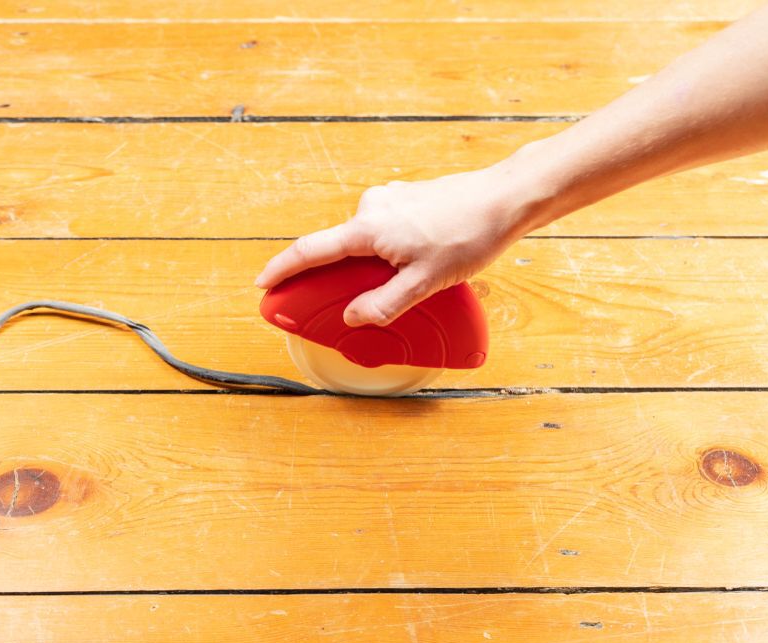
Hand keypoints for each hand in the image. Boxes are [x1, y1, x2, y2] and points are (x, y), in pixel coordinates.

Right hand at [255, 161, 547, 326]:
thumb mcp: (426, 283)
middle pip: (338, 248)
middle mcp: (373, 207)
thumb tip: (354, 317)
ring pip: (363, 241)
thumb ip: (384, 304)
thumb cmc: (468, 235)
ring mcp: (389, 200)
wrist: (504, 199)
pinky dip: (383, 252)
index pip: (311, 251)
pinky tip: (413, 264)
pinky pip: (382, 231)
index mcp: (369, 228)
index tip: (263, 283)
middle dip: (333, 277)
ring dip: (367, 266)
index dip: (282, 270)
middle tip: (337, 304)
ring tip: (399, 287)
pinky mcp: (406, 200)